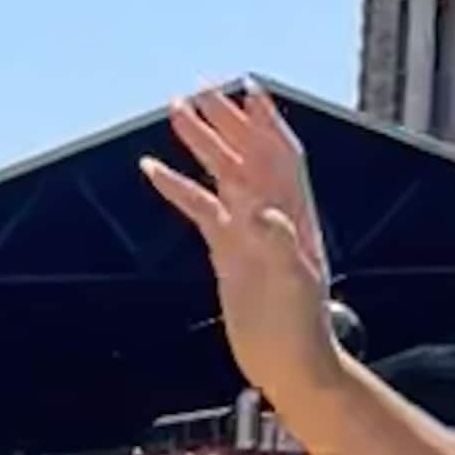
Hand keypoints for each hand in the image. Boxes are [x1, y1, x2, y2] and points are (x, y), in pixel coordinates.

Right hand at [136, 81, 342, 405]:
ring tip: (176, 110)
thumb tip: (262, 211)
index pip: (280, 155)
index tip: (247, 88)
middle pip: (247, 155)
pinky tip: (154, 169)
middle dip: (226, 121)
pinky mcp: (228, 253)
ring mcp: (248, 233)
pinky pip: (201, 209)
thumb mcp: (292, 285)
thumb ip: (279, 246)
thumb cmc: (300, 328)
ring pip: (223, 175)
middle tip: (199, 89)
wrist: (290, 366)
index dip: (266, 121)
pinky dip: (179, 187)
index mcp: (292, 216)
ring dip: (202, 143)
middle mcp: (271, 216)